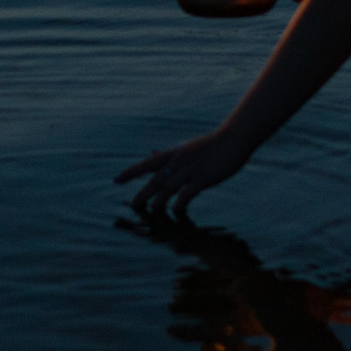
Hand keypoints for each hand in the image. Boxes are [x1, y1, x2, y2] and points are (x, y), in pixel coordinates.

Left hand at [117, 127, 253, 217]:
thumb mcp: (186, 147)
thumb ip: (169, 153)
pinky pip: (187, 193)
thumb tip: (152, 152)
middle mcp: (179, 160)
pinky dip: (180, 203)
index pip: (147, 163)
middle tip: (132, 205)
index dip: (131, 172)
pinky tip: (175, 211)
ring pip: (169, 187)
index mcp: (174, 153)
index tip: (116, 180)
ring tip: (150, 211)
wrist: (234, 138)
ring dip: (158, 200)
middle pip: (155, 179)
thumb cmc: (211, 144)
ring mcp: (191, 169)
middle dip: (142, 193)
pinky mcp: (203, 177)